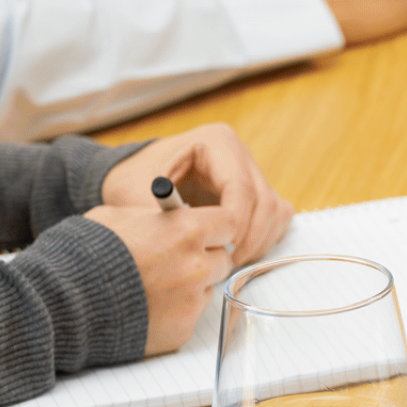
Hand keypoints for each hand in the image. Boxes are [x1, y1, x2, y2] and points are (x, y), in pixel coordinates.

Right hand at [84, 205, 236, 355]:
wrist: (60, 303)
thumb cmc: (83, 255)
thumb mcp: (117, 216)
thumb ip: (154, 217)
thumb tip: (170, 216)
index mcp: (186, 230)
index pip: (230, 223)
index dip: (218, 226)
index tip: (209, 230)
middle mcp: (197, 265)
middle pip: (223, 259)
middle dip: (205, 257)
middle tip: (178, 259)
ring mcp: (191, 300)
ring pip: (208, 289)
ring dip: (191, 286)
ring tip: (153, 286)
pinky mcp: (182, 329)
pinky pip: (190, 315)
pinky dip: (176, 312)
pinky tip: (147, 307)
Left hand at [102, 122, 294, 267]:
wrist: (133, 176)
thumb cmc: (132, 181)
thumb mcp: (136, 195)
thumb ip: (163, 217)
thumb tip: (191, 242)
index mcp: (216, 142)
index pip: (241, 186)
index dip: (236, 222)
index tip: (220, 247)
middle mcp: (240, 153)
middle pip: (265, 200)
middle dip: (250, 237)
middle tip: (227, 263)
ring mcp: (251, 171)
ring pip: (275, 210)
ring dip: (259, 240)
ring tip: (231, 260)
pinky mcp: (256, 190)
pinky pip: (275, 215)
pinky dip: (263, 237)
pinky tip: (239, 252)